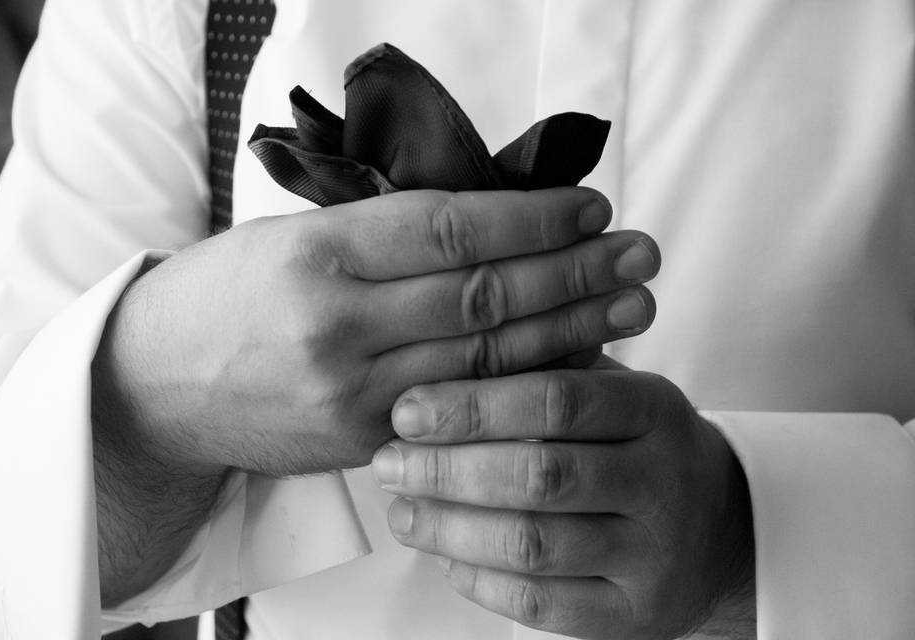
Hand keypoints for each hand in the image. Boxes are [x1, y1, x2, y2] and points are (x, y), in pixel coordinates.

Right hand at [94, 188, 658, 477]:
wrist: (156, 386)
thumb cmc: (227, 295)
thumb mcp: (293, 237)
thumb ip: (383, 232)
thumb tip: (494, 218)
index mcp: (319, 254)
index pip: (450, 230)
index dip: (532, 218)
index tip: (591, 207)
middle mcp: (338, 325)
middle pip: (483, 296)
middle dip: (575, 273)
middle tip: (640, 256)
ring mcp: (353, 393)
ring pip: (485, 360)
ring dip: (570, 331)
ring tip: (631, 307)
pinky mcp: (362, 443)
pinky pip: (464, 415)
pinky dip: (523, 387)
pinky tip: (575, 365)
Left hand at [372, 369, 754, 638]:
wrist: (716, 528)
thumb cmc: (639, 446)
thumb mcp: (615, 392)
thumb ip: (547, 370)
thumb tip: (445, 354)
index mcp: (656, 411)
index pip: (558, 401)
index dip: (474, 406)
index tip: (408, 410)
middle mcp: (664, 483)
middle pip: (542, 475)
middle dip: (448, 470)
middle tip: (388, 462)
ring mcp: (654, 556)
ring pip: (534, 544)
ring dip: (451, 528)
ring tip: (402, 509)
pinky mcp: (635, 616)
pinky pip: (541, 605)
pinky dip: (479, 580)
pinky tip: (443, 555)